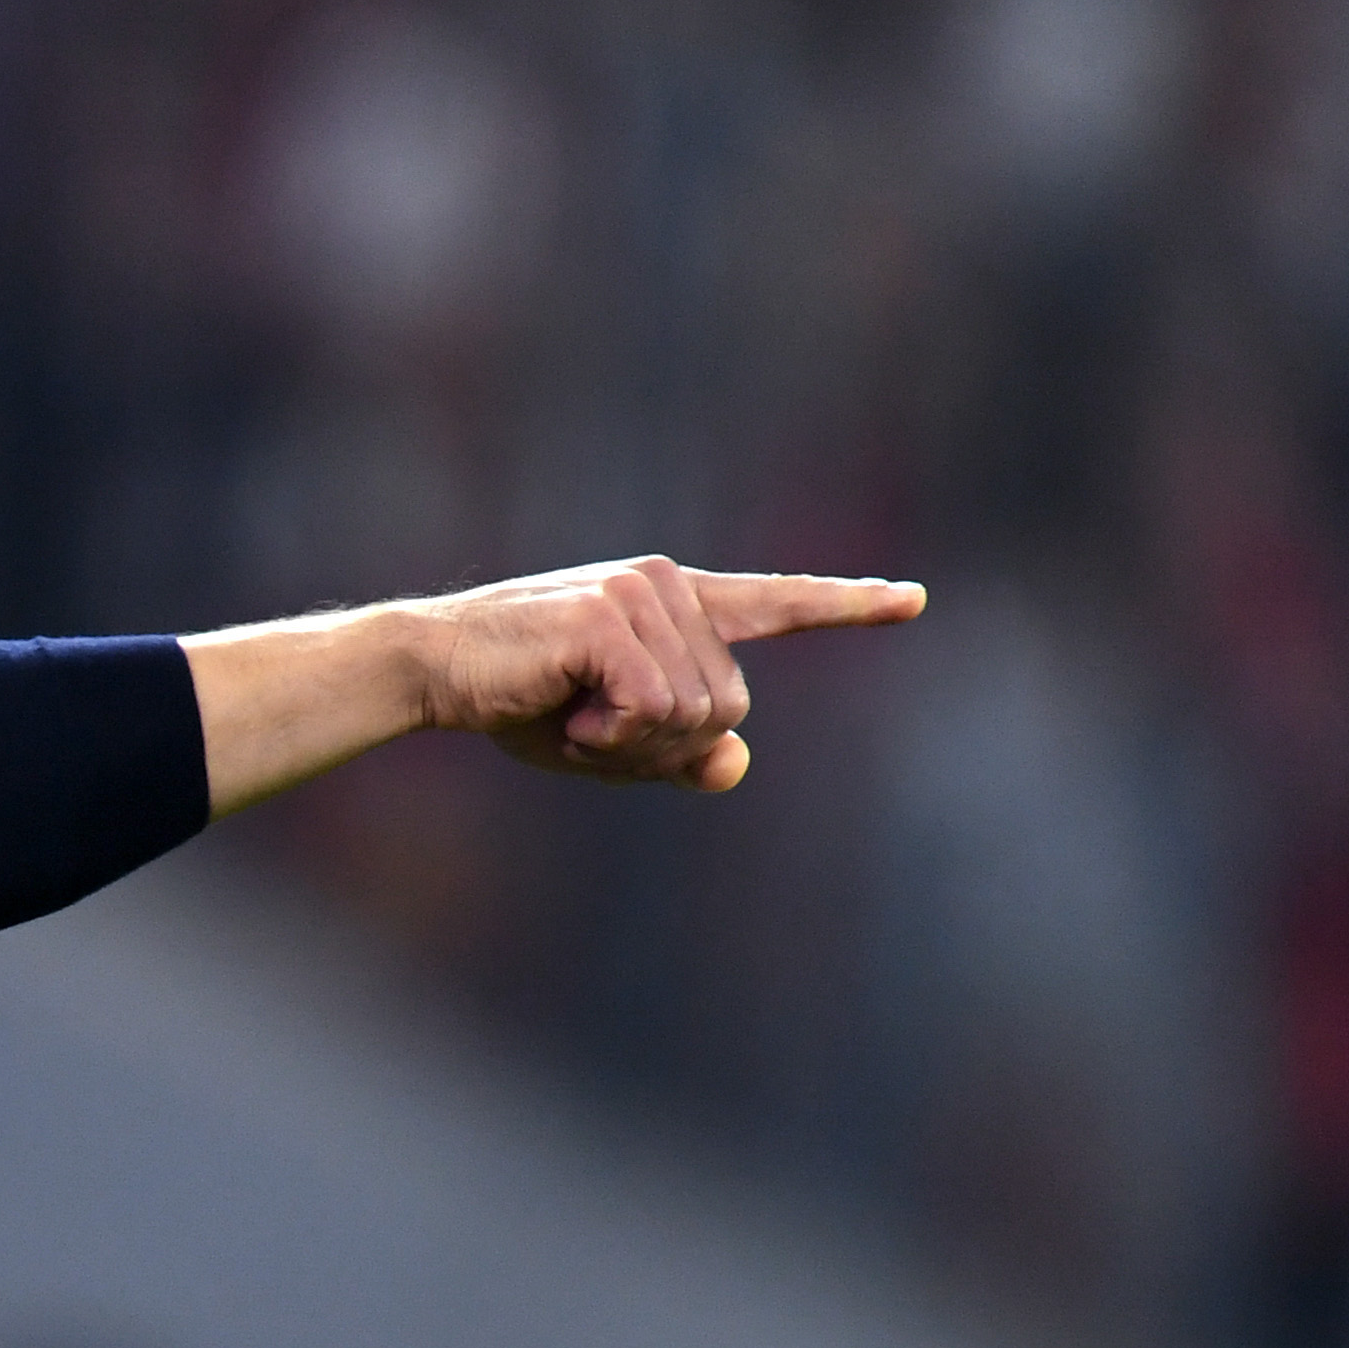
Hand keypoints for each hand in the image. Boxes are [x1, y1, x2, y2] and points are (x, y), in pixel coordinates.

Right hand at [424, 557, 923, 791]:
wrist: (436, 672)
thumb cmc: (518, 702)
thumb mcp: (611, 742)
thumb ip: (677, 752)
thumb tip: (736, 761)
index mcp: (678, 606)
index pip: (777, 604)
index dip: (847, 606)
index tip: (912, 600)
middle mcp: (669, 586)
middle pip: (729, 704)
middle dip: (665, 746)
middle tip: (594, 731)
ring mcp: (641, 593)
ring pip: (696, 712)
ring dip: (633, 743)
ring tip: (573, 716)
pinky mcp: (610, 615)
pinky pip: (654, 706)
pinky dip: (611, 733)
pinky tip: (567, 712)